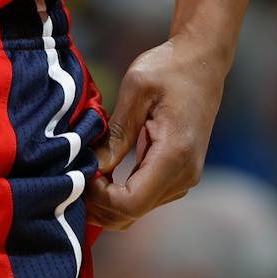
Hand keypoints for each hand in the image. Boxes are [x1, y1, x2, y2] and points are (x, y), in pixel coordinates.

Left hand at [86, 37, 226, 229]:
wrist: (202, 63)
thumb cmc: (168, 68)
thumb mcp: (136, 90)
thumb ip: (116, 132)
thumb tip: (92, 167)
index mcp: (175, 154)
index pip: (131, 202)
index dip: (99, 197)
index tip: (81, 170)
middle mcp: (183, 175)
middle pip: (131, 214)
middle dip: (97, 202)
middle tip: (75, 173)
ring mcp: (183, 179)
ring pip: (136, 211)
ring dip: (106, 200)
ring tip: (85, 170)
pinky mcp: (177, 176)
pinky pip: (143, 198)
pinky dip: (118, 193)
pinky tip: (100, 172)